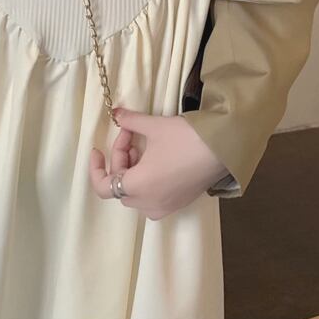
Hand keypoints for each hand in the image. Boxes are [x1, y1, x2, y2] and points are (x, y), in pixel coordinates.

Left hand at [88, 107, 228, 219]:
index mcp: (138, 187)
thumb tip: (116, 113)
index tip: (97, 149)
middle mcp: (149, 203)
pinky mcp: (179, 202)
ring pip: (135, 193)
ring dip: (132, 170)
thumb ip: (130, 122)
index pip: (103, 187)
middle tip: (130, 136)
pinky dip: (146, 179)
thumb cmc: (184, 139)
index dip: (95, 168)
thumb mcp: (152, 127)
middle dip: (119, 161)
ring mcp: (166, 206)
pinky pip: (152, 197)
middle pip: (120, 187)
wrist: (223, 148)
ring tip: (142, 145)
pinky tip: (156, 157)